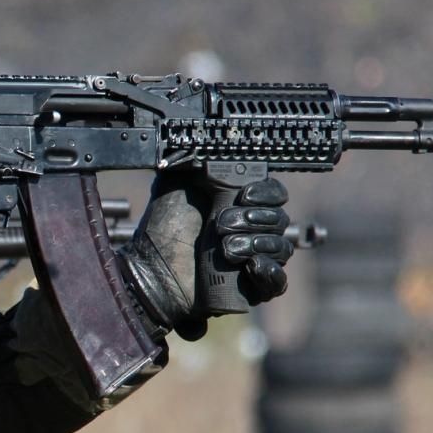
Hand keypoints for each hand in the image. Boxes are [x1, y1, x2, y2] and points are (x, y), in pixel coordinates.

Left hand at [120, 175, 294, 338]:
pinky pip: (278, 282)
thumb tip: (211, 145)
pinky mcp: (253, 288)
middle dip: (252, 219)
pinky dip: (270, 272)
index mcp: (241, 205)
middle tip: (221, 224)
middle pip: (279, 220)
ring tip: (225, 248)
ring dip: (257, 244)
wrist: (151, 270)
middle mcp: (253, 231)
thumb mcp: (176, 185)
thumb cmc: (163, 228)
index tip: (242, 195)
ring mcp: (255, 260)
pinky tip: (251, 265)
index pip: (274, 194)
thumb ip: (195, 162)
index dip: (266, 193)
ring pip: (281, 249)